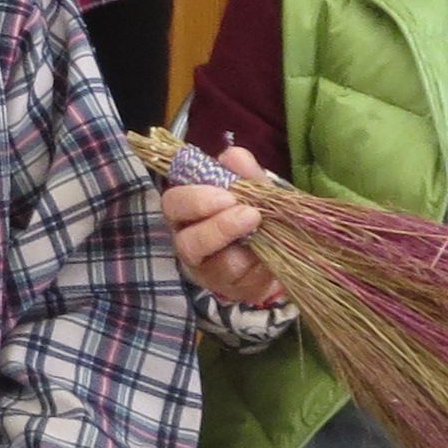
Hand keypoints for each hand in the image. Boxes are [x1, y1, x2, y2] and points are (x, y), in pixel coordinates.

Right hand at [163, 163, 285, 307]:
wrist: (272, 246)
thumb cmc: (248, 210)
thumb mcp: (249, 187)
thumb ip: (242, 171)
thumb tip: (234, 156)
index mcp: (186, 213)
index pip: (174, 204)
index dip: (196, 201)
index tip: (227, 195)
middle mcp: (189, 244)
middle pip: (189, 243)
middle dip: (219, 229)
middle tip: (250, 214)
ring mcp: (209, 272)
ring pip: (218, 267)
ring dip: (246, 250)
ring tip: (265, 233)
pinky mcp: (232, 291)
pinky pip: (246, 283)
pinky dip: (262, 268)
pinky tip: (272, 255)